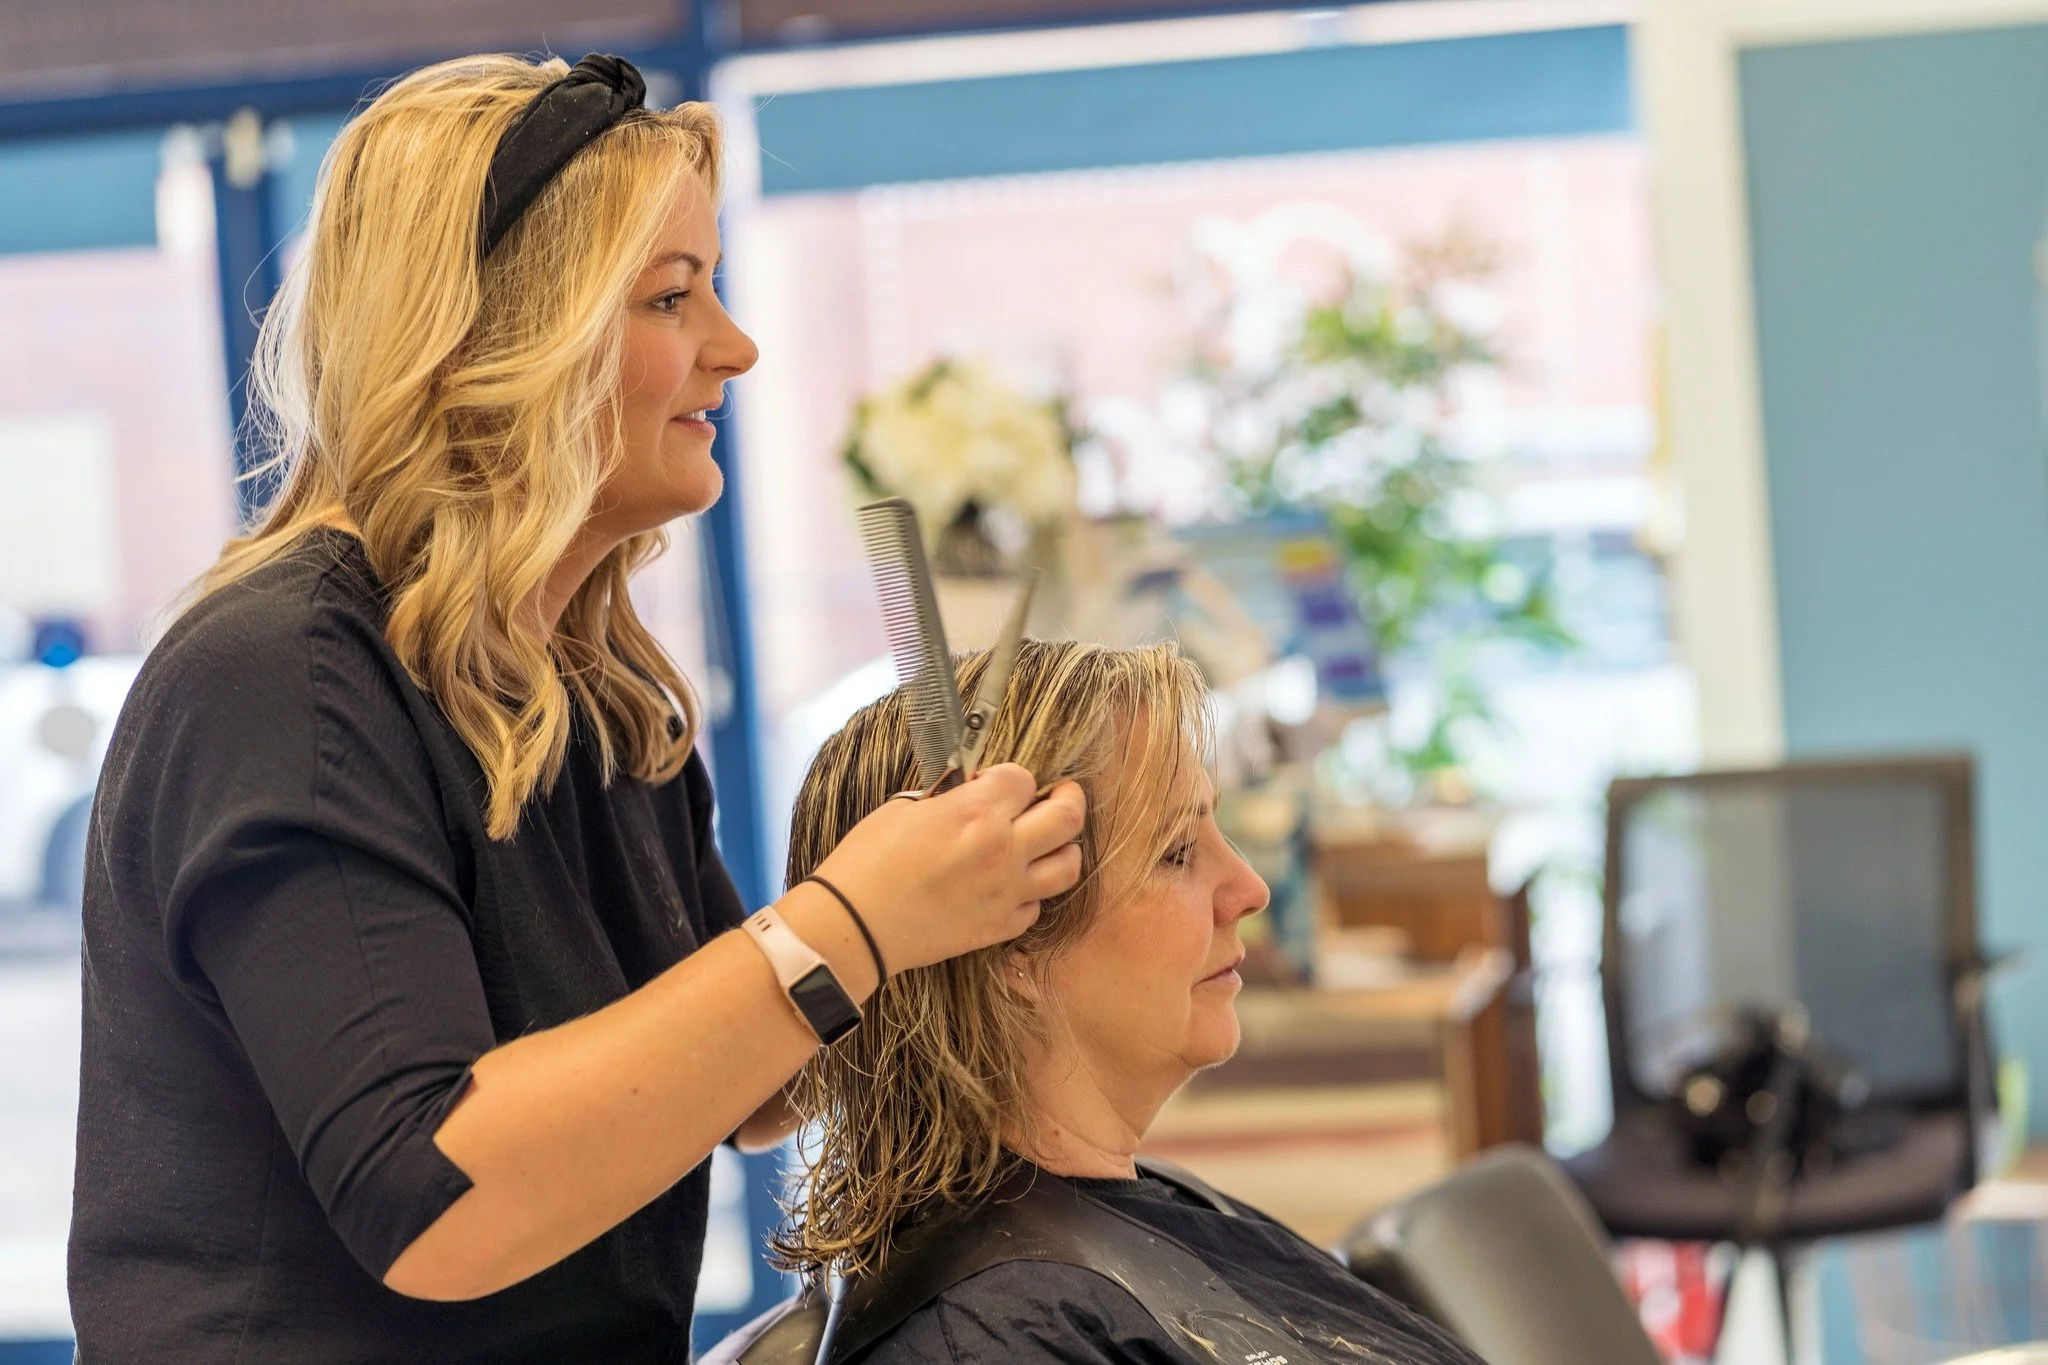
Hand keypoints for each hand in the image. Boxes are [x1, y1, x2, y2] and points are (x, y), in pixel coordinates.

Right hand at [809, 763, 1084, 973]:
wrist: (854, 925)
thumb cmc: (867, 861)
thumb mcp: (903, 809)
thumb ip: (948, 799)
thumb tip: (969, 794)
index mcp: (976, 813)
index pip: (1024, 779)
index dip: (1010, 777)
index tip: (992, 784)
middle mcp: (1002, 850)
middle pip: (1067, 817)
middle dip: (1068, 799)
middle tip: (1060, 796)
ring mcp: (1007, 892)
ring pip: (1068, 866)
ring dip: (1063, 848)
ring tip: (1048, 842)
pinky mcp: (1000, 927)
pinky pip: (1037, 906)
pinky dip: (1032, 893)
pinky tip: (1014, 884)